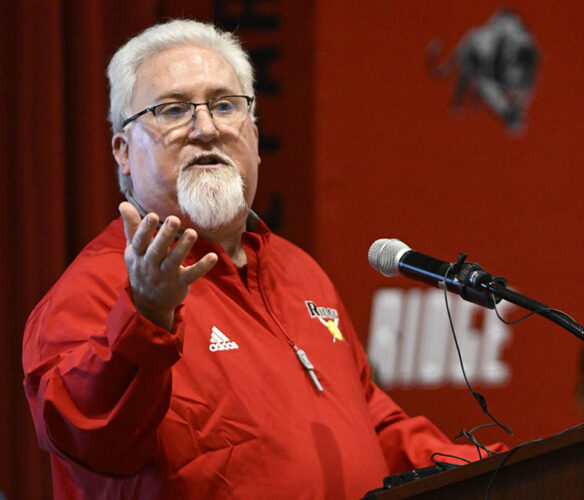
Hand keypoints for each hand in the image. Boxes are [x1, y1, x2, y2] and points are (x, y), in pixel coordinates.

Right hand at [119, 201, 217, 329]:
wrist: (148, 302)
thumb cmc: (142, 267)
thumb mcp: (133, 249)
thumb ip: (132, 227)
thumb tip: (123, 203)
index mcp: (137, 255)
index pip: (140, 241)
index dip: (145, 229)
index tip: (153, 215)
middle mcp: (150, 266)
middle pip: (157, 251)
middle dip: (165, 235)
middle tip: (175, 219)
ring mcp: (165, 275)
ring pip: (174, 261)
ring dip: (183, 247)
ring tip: (192, 233)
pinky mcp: (180, 283)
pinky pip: (192, 275)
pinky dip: (203, 266)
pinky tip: (213, 256)